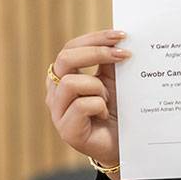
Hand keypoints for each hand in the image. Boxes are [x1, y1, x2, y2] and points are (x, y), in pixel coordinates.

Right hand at [45, 29, 127, 168]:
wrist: (124, 144)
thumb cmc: (117, 110)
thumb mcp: (114, 80)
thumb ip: (110, 60)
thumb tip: (120, 37)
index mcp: (65, 76)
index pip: (71, 48)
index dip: (95, 38)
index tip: (121, 35)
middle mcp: (56, 92)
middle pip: (65, 58)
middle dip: (96, 52)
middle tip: (124, 55)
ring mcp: (58, 112)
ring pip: (70, 82)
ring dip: (97, 86)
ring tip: (109, 98)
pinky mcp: (67, 130)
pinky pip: (80, 106)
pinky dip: (99, 106)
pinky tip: (106, 114)